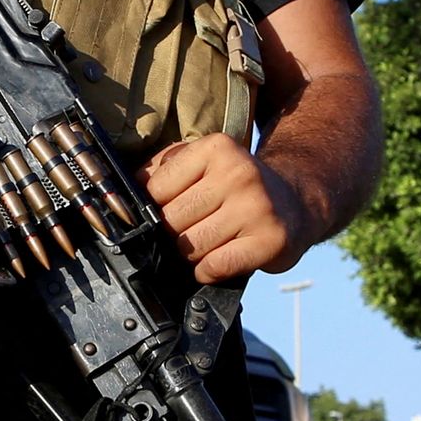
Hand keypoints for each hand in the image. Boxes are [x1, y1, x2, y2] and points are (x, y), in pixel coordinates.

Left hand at [143, 135, 311, 282]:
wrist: (296, 201)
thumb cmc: (238, 184)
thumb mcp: (204, 160)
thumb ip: (165, 167)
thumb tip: (125, 186)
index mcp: (217, 149)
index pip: (157, 188)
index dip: (154, 208)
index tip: (163, 212)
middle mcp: (239, 174)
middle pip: (172, 220)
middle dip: (173, 233)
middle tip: (189, 230)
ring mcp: (256, 208)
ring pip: (191, 247)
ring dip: (191, 254)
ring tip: (207, 242)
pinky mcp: (269, 241)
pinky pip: (214, 267)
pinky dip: (207, 271)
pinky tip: (219, 259)